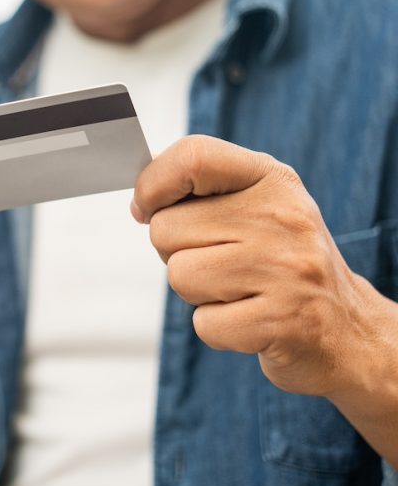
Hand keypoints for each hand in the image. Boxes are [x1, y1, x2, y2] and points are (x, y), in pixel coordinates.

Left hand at [132, 135, 390, 398]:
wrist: (346, 329)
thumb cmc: (280, 264)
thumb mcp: (255, 208)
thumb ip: (199, 194)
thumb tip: (140, 205)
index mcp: (271, 179)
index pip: (193, 156)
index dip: (152, 184)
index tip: (145, 207)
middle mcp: (282, 217)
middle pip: (166, 228)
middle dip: (177, 253)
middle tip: (220, 263)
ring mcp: (286, 269)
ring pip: (179, 275)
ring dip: (196, 293)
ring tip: (238, 290)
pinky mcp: (283, 321)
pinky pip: (203, 324)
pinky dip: (217, 329)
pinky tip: (250, 319)